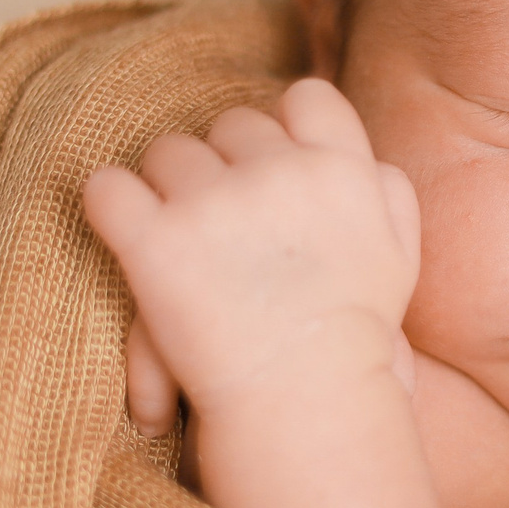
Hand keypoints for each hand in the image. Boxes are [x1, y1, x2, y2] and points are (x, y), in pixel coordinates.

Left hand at [85, 79, 421, 436]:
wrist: (307, 409)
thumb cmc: (356, 344)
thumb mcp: (400, 260)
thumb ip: (388, 197)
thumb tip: (365, 162)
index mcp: (344, 170)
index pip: (308, 98)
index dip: (283, 129)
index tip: (273, 172)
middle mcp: (280, 172)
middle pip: (231, 125)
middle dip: (222, 167)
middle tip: (222, 223)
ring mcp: (214, 203)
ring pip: (167, 152)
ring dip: (166, 190)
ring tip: (177, 244)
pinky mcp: (155, 242)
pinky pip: (107, 188)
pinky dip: (109, 207)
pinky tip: (123, 235)